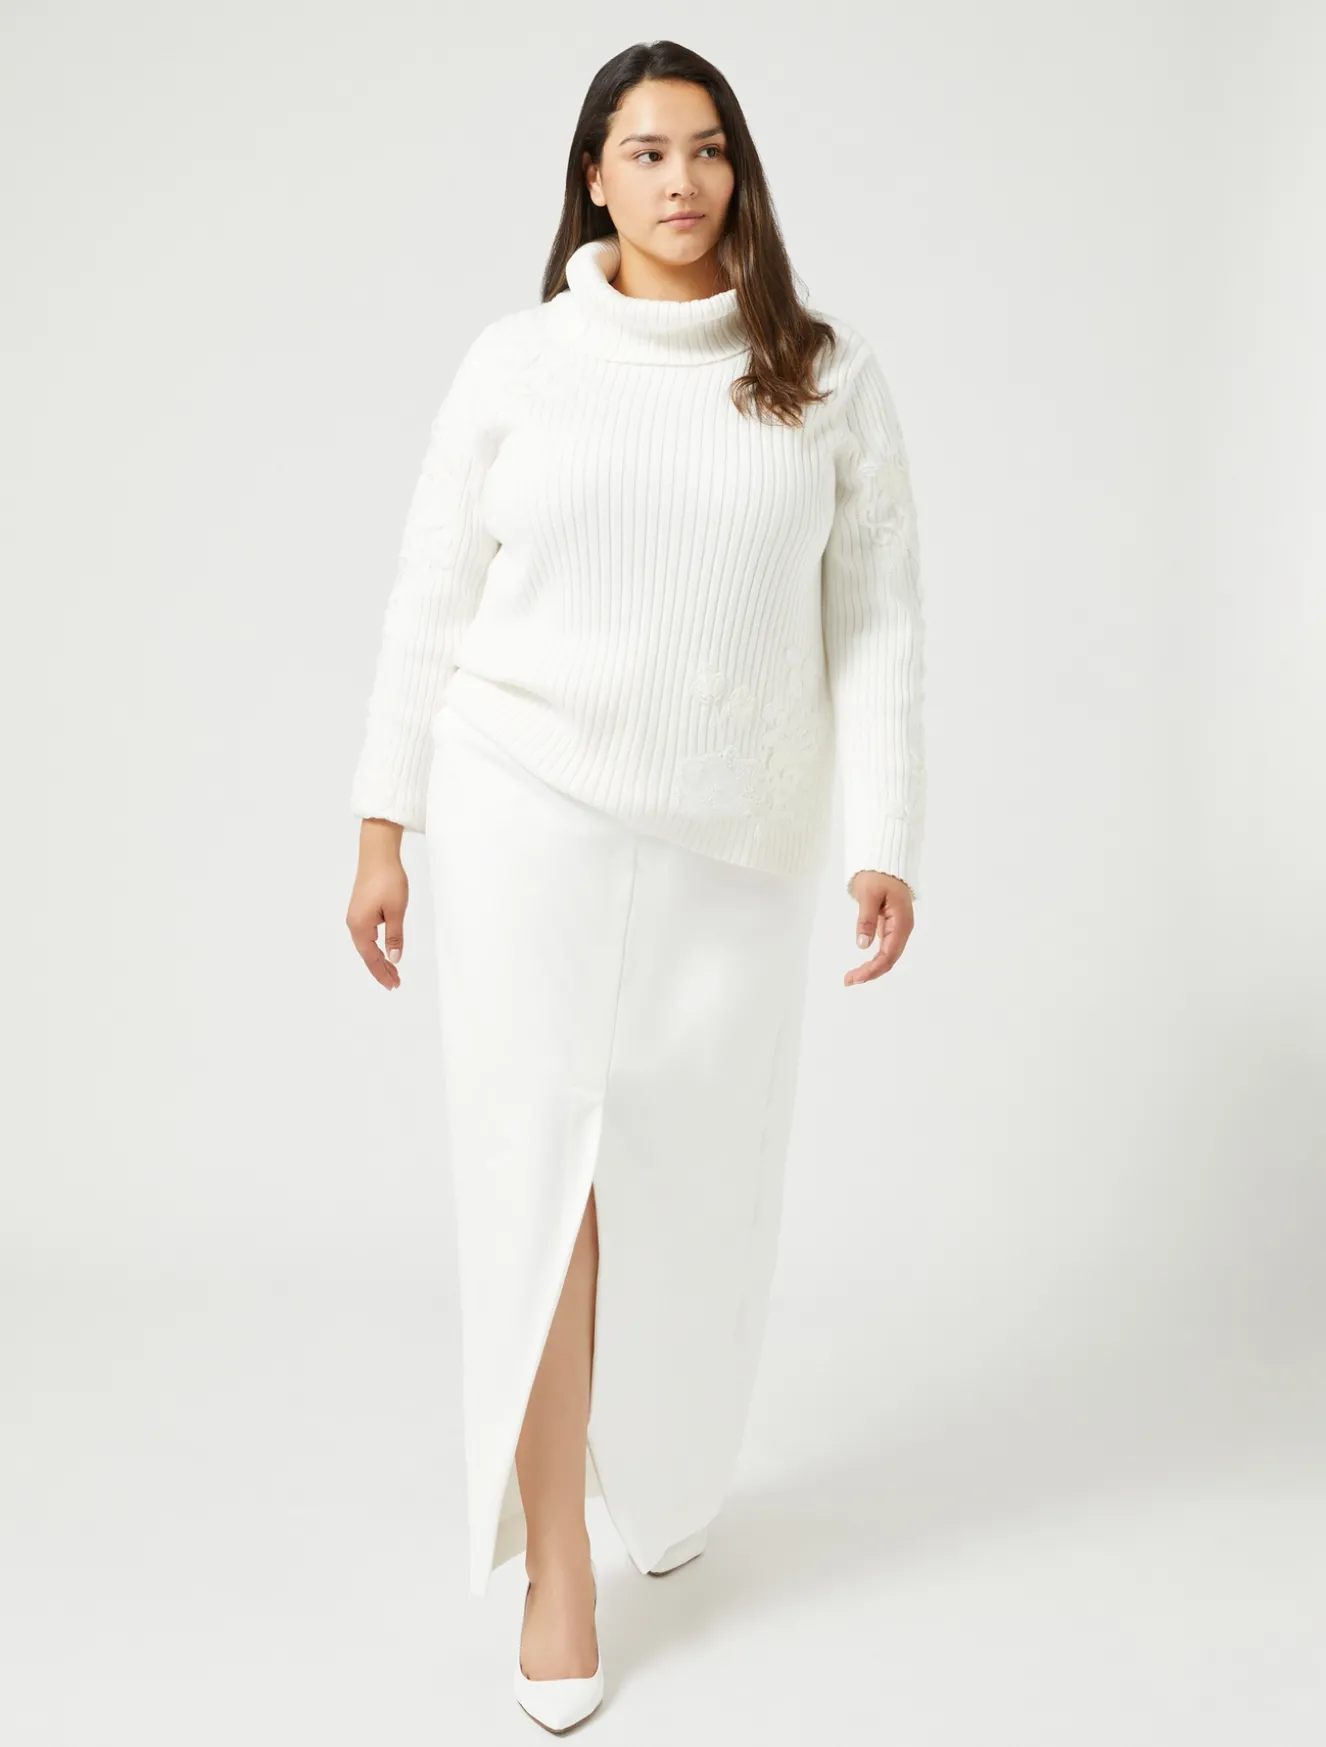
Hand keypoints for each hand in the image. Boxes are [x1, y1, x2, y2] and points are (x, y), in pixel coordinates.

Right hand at [347, 821, 408, 988]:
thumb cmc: (388, 880)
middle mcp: (353, 924)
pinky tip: (384, 950)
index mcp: (360, 926)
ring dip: (379, 958)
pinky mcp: (360, 910)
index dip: (382, 972)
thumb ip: (394, 936)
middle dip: (381, 969)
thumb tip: (394, 958)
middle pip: (367, 954)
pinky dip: (377, 946)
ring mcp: (355, 916)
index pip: (371, 957)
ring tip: (392, 971)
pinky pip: (367, 935)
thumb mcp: (396, 911)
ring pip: (367, 945)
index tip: (393, 985)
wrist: (378, 854)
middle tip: (395, 983)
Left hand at [844, 870, 913, 985]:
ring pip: (887, 955)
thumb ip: (866, 919)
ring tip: (852, 977)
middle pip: (889, 958)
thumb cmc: (877, 875)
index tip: (855, 977)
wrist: (883, 862)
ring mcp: (897, 928)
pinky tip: (861, 965)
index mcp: (901, 922)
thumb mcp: (869, 895)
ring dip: (872, 968)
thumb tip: (863, 945)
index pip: (889, 954)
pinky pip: (884, 948)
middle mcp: (902, 928)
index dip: (873, 969)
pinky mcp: (890, 926)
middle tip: (848, 981)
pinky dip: (873, 958)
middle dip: (870, 972)